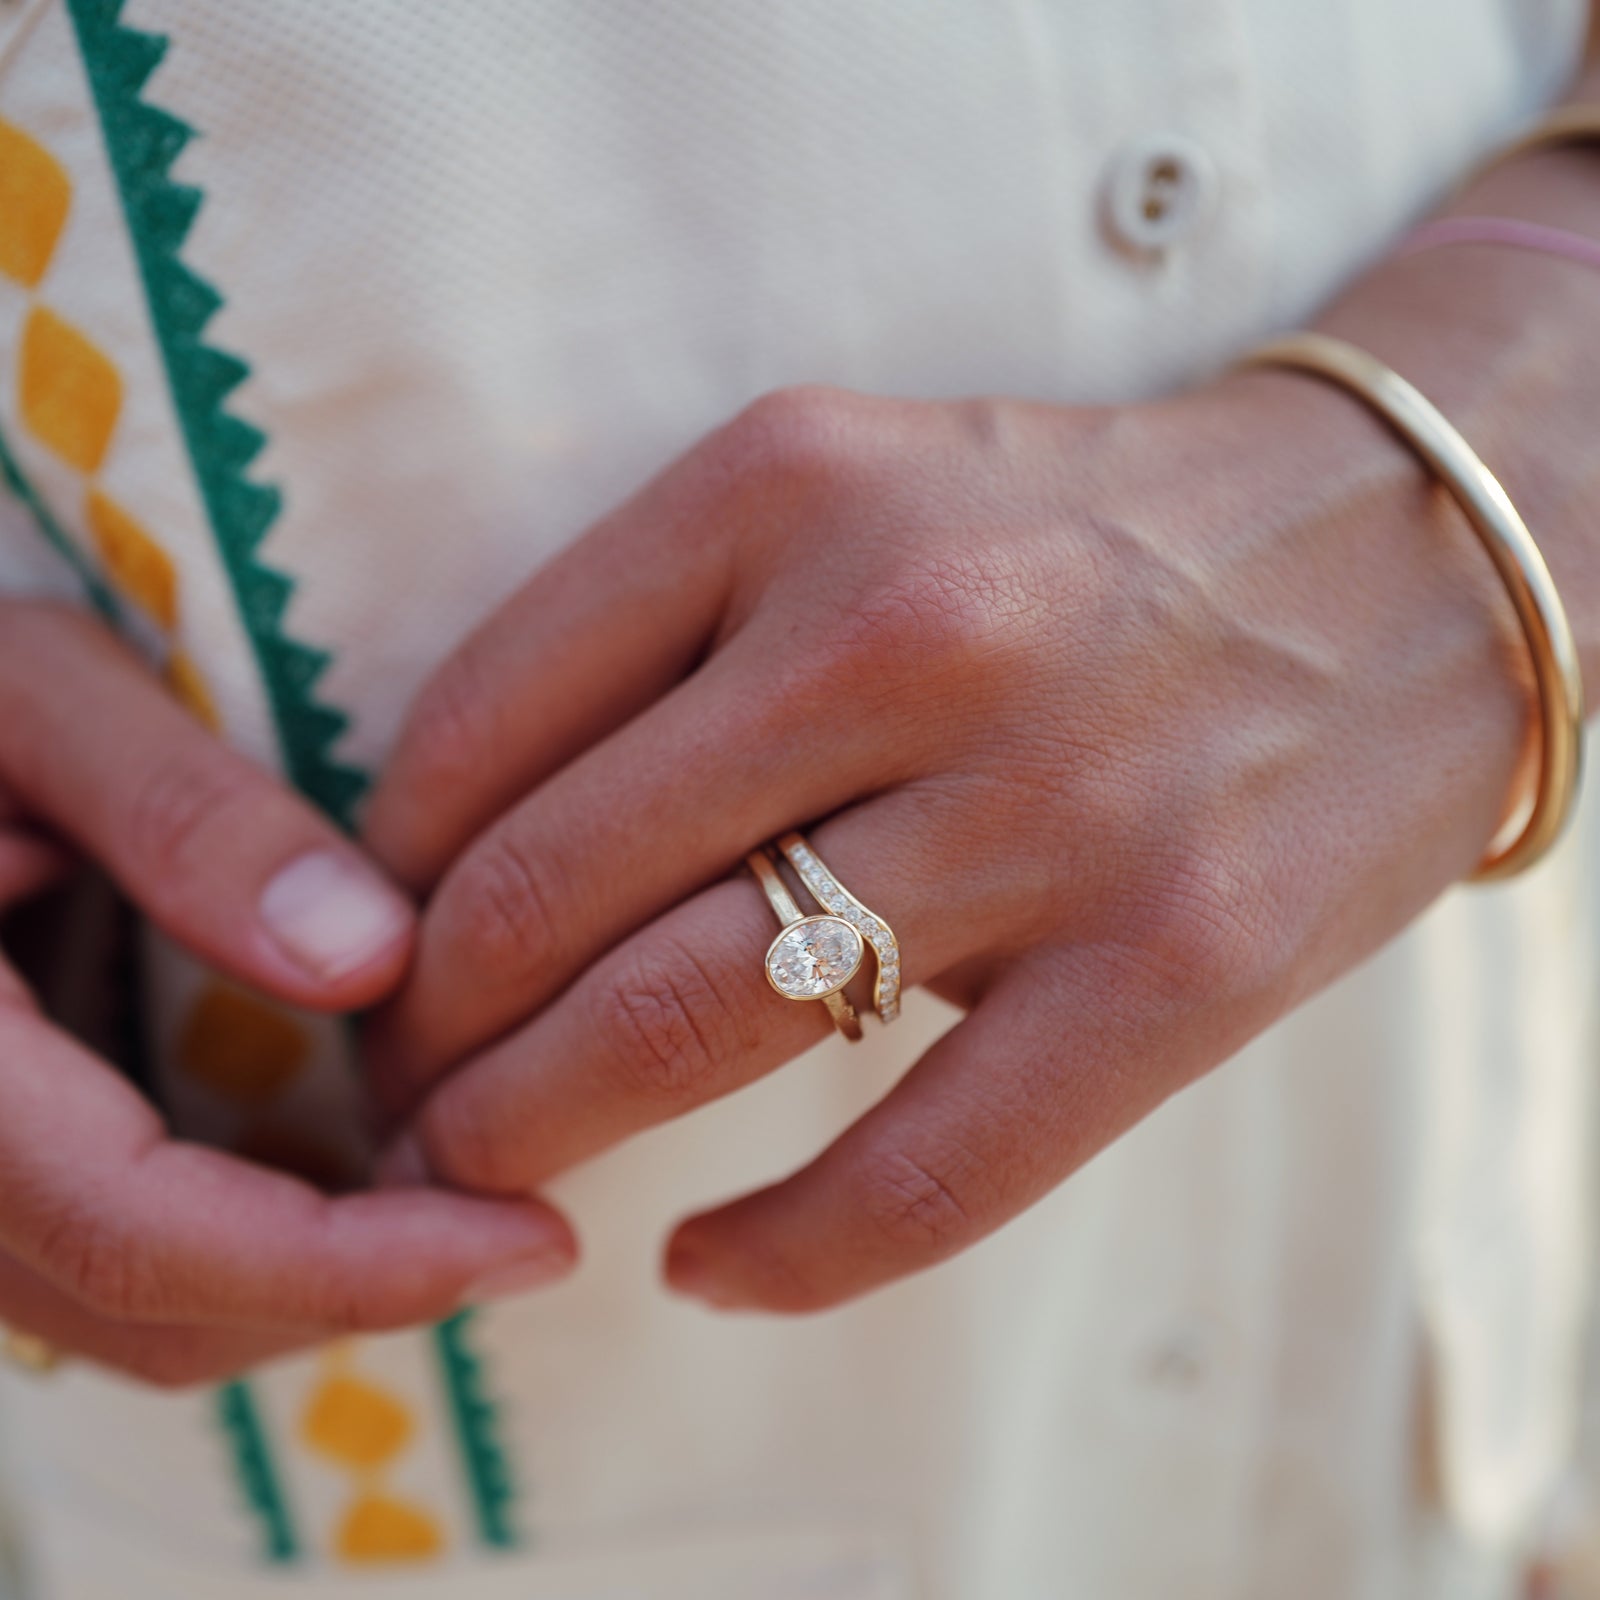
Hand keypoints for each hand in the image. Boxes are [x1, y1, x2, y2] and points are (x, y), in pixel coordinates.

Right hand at [0, 602, 574, 1384]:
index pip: (141, 1234)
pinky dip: (252, 1246)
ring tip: (470, 1198)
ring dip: (312, 1283)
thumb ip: (180, 816)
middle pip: (152, 1312)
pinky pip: (114, 1260)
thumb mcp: (31, 695)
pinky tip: (361, 1167)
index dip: (354, 1266)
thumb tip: (372, 960)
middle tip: (532, 1221)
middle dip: (358, 1290)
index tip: (539, 1239)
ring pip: (134, 1312)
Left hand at [362, 374, 1526, 1312]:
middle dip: (429, 1036)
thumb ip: (666, 638)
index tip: (376, 954)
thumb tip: (462, 856)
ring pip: (687, 1023)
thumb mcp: (853, 495)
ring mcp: (1050, 803)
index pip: (481, 720)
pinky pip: (921, 1172)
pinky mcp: (1176, 962)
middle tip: (400, 1095)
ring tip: (485, 1172)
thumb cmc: (1077, 540)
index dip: (387, 880)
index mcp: (787, 485)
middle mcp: (906, 630)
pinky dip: (778, 1253)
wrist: (1393, 553)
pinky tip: (703, 1266)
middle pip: (553, 893)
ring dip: (538, 1133)